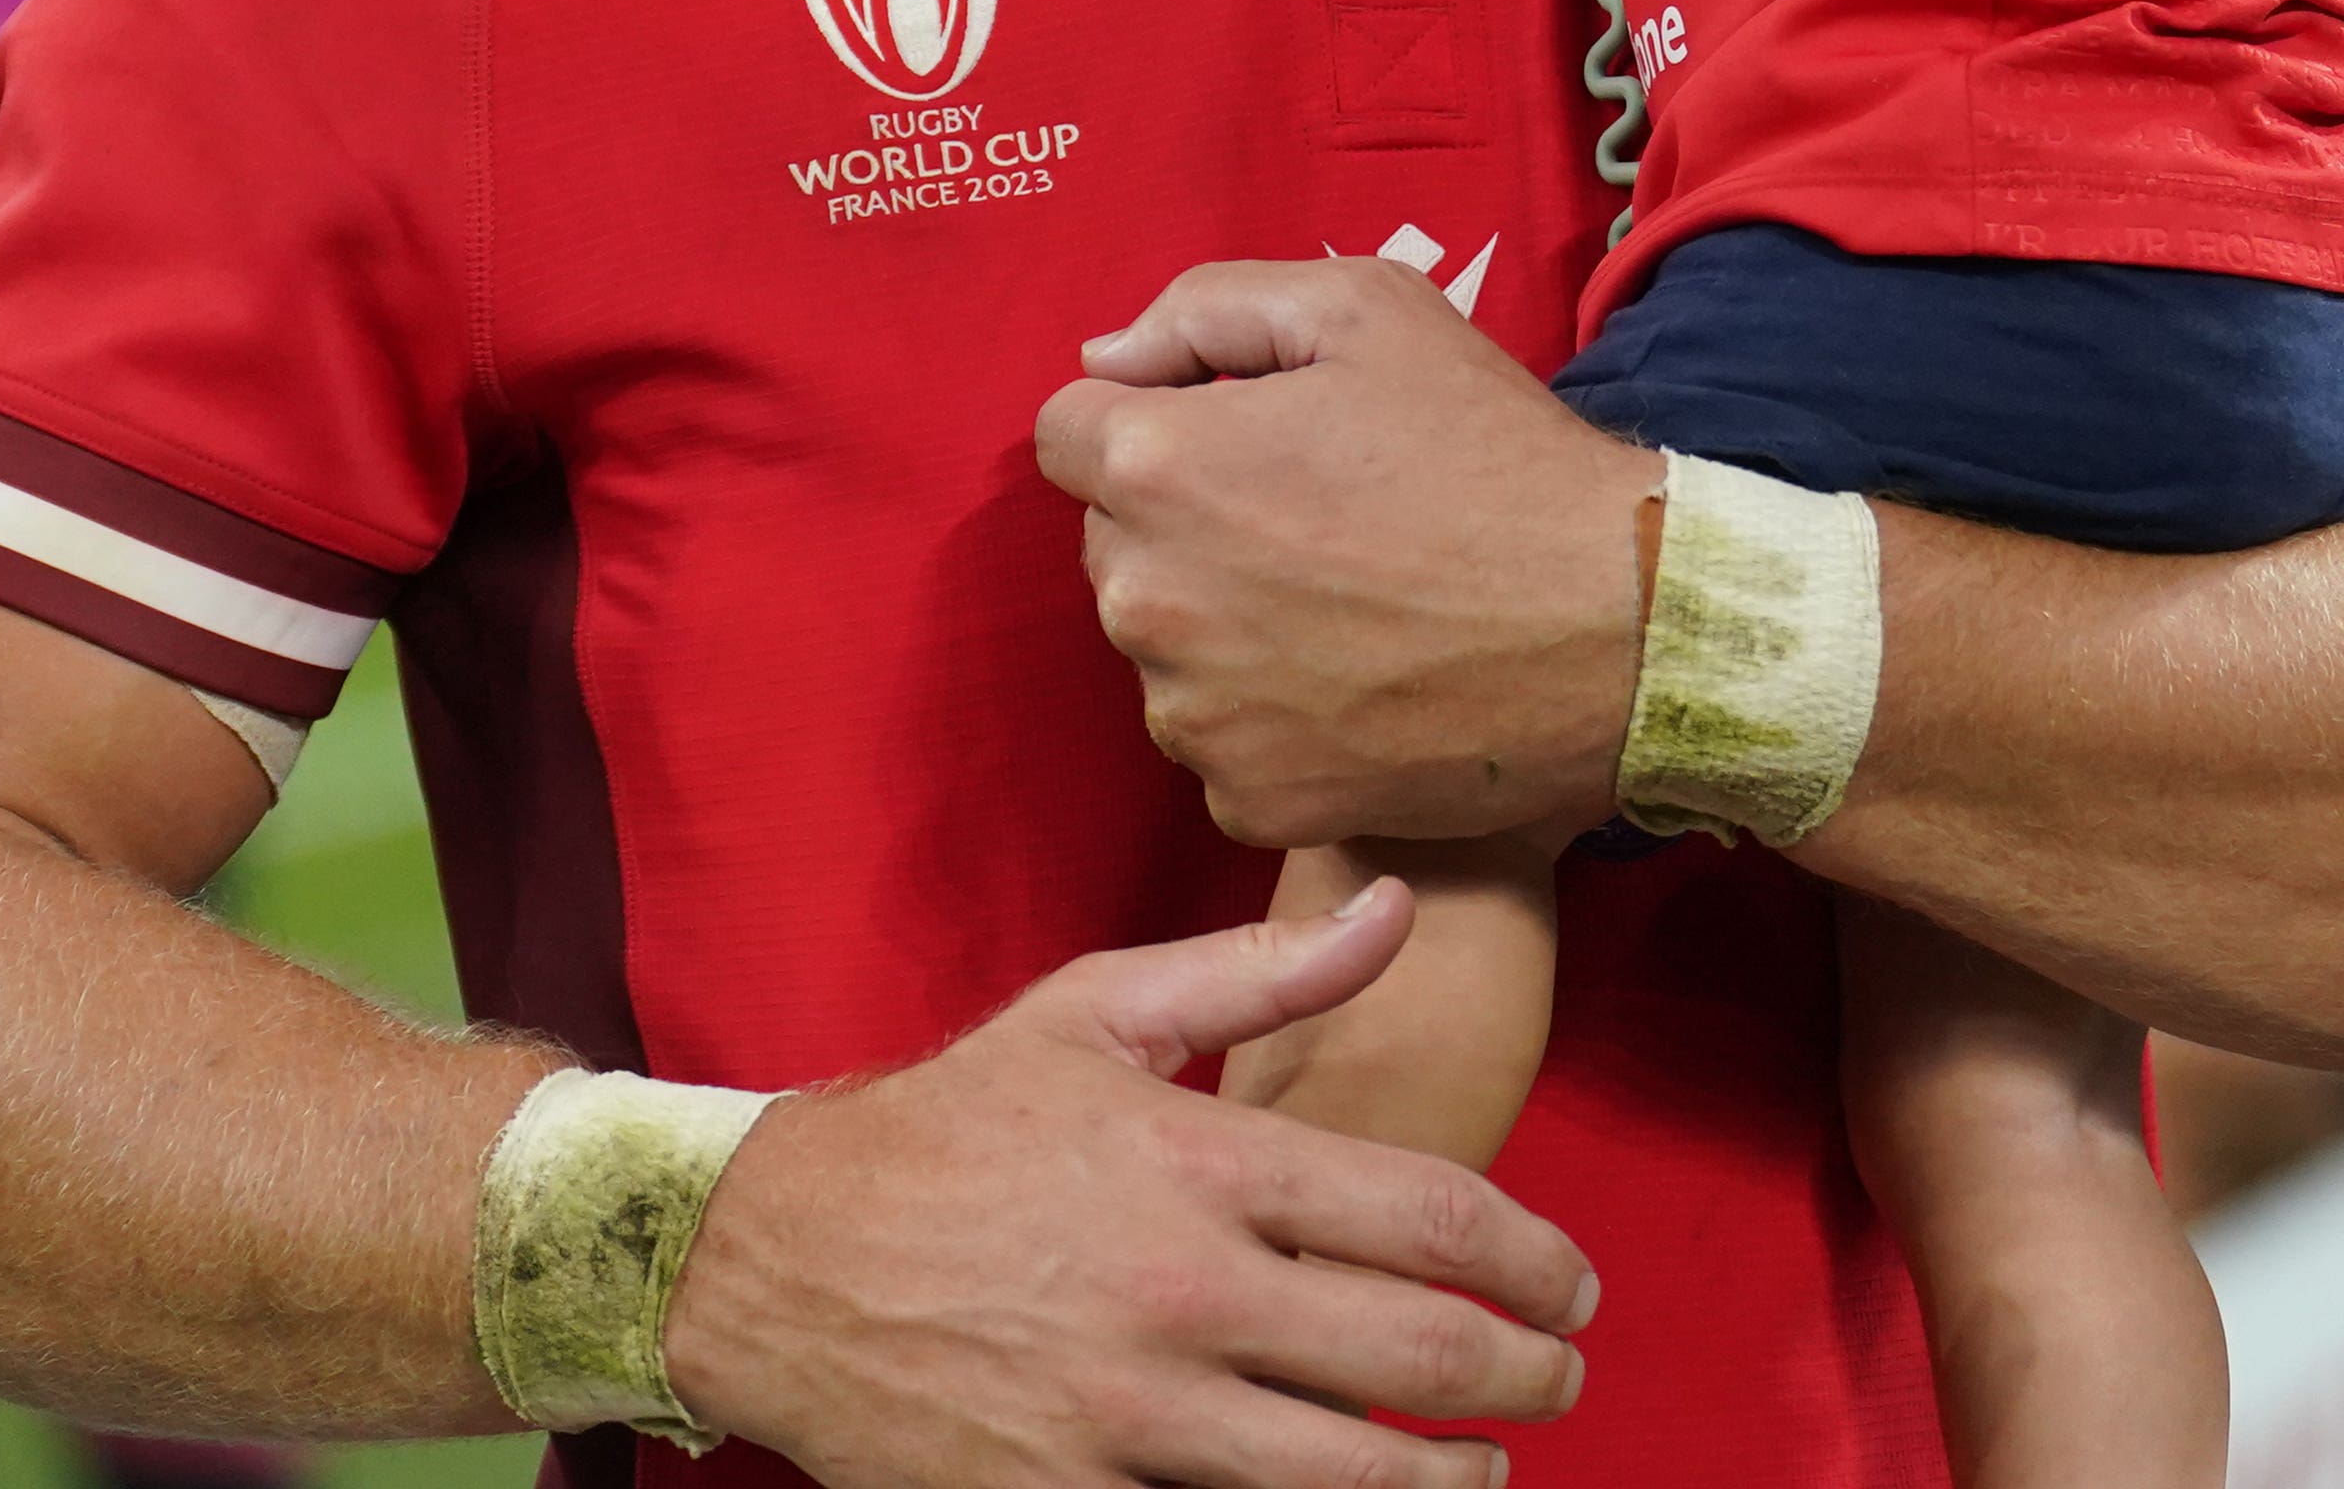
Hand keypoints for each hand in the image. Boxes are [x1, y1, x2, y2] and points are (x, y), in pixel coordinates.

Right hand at [667, 883, 1596, 1488]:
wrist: (770, 1259)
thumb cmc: (949, 1129)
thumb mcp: (1096, 1012)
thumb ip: (1262, 972)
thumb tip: (1398, 911)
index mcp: (1203, 1163)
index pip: (1433, 1219)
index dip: (1537, 1261)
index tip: (1573, 1286)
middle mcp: (1182, 1295)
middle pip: (1422, 1359)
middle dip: (1525, 1380)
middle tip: (1559, 1380)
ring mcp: (1128, 1418)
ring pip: (1349, 1479)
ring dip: (1450, 1484)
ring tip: (1484, 1470)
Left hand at [1040, 262, 1650, 846]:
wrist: (1622, 626)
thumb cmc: (1494, 452)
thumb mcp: (1366, 307)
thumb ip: (1206, 308)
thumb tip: (1106, 360)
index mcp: (1157, 467)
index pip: (1069, 433)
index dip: (1155, 419)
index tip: (1244, 436)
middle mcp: (1144, 600)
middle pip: (1115, 543)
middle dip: (1186, 520)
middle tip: (1315, 515)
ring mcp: (1193, 716)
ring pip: (1165, 649)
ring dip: (1222, 623)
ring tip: (1349, 601)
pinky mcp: (1248, 802)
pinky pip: (1222, 743)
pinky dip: (1271, 718)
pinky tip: (1362, 682)